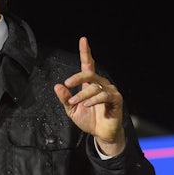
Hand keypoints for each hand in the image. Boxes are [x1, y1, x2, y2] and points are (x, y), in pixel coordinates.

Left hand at [54, 36, 125, 156]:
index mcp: (91, 84)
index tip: (83, 40)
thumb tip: (57, 86)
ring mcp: (110, 91)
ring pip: (94, 86)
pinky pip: (104, 95)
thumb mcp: (72, 110)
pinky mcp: (116, 99)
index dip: (86, 52)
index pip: (88, 64)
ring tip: (75, 102)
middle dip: (78, 77)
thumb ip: (65, 98)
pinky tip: (86, 105)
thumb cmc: (89, 120)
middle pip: (90, 73)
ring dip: (82, 94)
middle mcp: (101, 84)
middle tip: (67, 83)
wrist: (101, 134)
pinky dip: (93, 99)